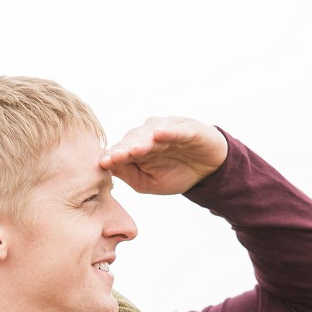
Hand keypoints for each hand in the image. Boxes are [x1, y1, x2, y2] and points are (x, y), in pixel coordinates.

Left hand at [104, 117, 229, 196]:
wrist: (208, 168)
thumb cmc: (176, 173)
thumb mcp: (148, 182)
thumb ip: (129, 174)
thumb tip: (108, 167)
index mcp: (137, 146)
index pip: (122, 150)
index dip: (114, 156)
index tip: (103, 164)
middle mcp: (149, 134)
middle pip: (134, 140)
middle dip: (124, 149)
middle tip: (113, 158)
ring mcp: (167, 129)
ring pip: (151, 134)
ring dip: (142, 142)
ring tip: (133, 150)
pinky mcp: (187, 128)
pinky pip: (176, 130)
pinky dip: (168, 132)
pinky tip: (159, 135)